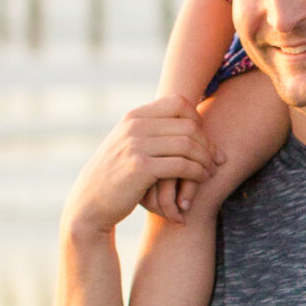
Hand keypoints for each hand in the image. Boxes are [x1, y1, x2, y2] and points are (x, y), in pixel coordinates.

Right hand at [63, 96, 218, 238]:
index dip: (198, 119)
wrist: (90, 203)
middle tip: (215, 159)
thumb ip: (150, 131)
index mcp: (134, 116)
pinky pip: (181, 165)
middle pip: (188, 125)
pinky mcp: (141, 168)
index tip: (204, 139)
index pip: (179, 103)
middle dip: (207, 143)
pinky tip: (200, 180)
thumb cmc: (116, 176)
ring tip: (210, 171)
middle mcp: (135, 126)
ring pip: (188, 144)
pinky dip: (196, 173)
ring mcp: (136, 145)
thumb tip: (184, 119)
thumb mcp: (128, 145)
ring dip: (205, 159)